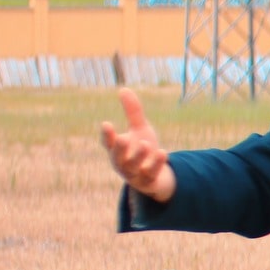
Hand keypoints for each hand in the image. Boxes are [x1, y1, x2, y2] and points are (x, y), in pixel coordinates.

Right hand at [101, 87, 176, 201]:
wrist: (157, 175)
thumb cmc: (143, 150)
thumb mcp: (140, 129)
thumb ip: (132, 112)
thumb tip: (123, 89)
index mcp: (117, 149)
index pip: (108, 142)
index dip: (107, 135)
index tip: (106, 124)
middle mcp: (122, 162)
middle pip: (117, 157)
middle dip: (119, 149)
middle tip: (122, 138)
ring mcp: (134, 174)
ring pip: (132, 167)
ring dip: (139, 156)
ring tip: (147, 144)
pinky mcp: (148, 181)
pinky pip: (151, 173)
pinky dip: (156, 164)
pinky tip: (163, 152)